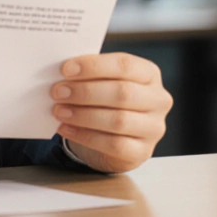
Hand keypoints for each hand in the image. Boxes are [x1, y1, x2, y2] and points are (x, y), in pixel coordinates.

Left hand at [50, 53, 172, 173]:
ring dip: (83, 115)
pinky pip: (114, 145)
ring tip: (59, 111)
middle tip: (58, 92)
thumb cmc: (105, 100)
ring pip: (119, 121)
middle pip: (122, 93)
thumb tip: (62, 72)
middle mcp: (158, 99)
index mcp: (149, 73)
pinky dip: (85, 136)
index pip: (125, 65)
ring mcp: (154, 128)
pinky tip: (66, 128)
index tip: (66, 69)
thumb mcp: (102, 81)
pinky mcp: (143, 151)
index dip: (93, 66)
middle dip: (85, 92)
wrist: (112, 136)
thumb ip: (89, 74)